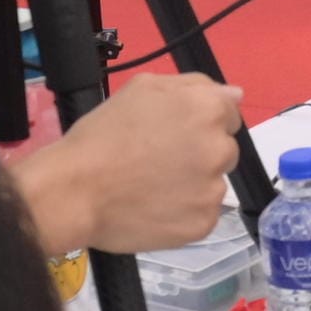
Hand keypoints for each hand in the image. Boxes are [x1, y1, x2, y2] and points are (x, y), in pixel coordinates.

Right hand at [8, 74, 245, 255]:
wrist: (75, 191)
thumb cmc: (103, 135)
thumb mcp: (142, 88)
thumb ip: (194, 86)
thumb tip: (235, 94)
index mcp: (208, 110)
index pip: (229, 114)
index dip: (200, 122)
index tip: (174, 134)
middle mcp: (220, 149)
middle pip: (224, 149)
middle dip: (200, 153)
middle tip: (159, 161)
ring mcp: (213, 191)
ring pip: (213, 184)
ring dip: (193, 184)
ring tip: (152, 187)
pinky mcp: (203, 224)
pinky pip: (201, 214)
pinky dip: (183, 212)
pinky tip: (154, 208)